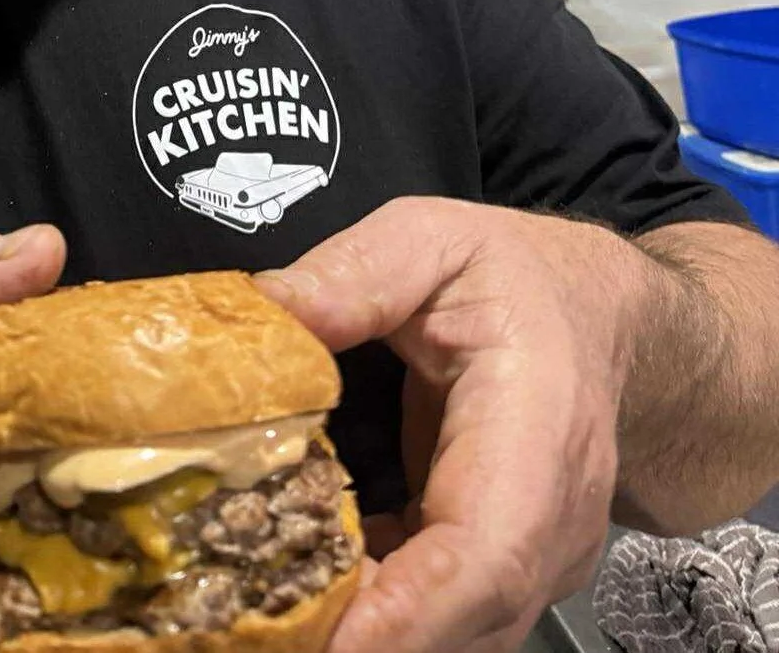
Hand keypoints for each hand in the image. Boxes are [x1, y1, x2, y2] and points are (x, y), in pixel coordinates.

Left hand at [258, 197, 636, 652]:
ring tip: (262, 612)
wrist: (598, 316)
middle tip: (252, 624)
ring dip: (358, 635)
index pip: (486, 556)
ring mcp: (537, 564)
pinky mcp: (504, 579)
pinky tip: (298, 586)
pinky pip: (439, 625)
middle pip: (464, 626)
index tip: (323, 637)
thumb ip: (354, 274)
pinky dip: (370, 623)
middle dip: (359, 641)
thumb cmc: (517, 277)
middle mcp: (551, 523)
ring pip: (452, 639)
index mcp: (536, 429)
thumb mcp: (432, 239)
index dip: (406, 616)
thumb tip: (265, 310)